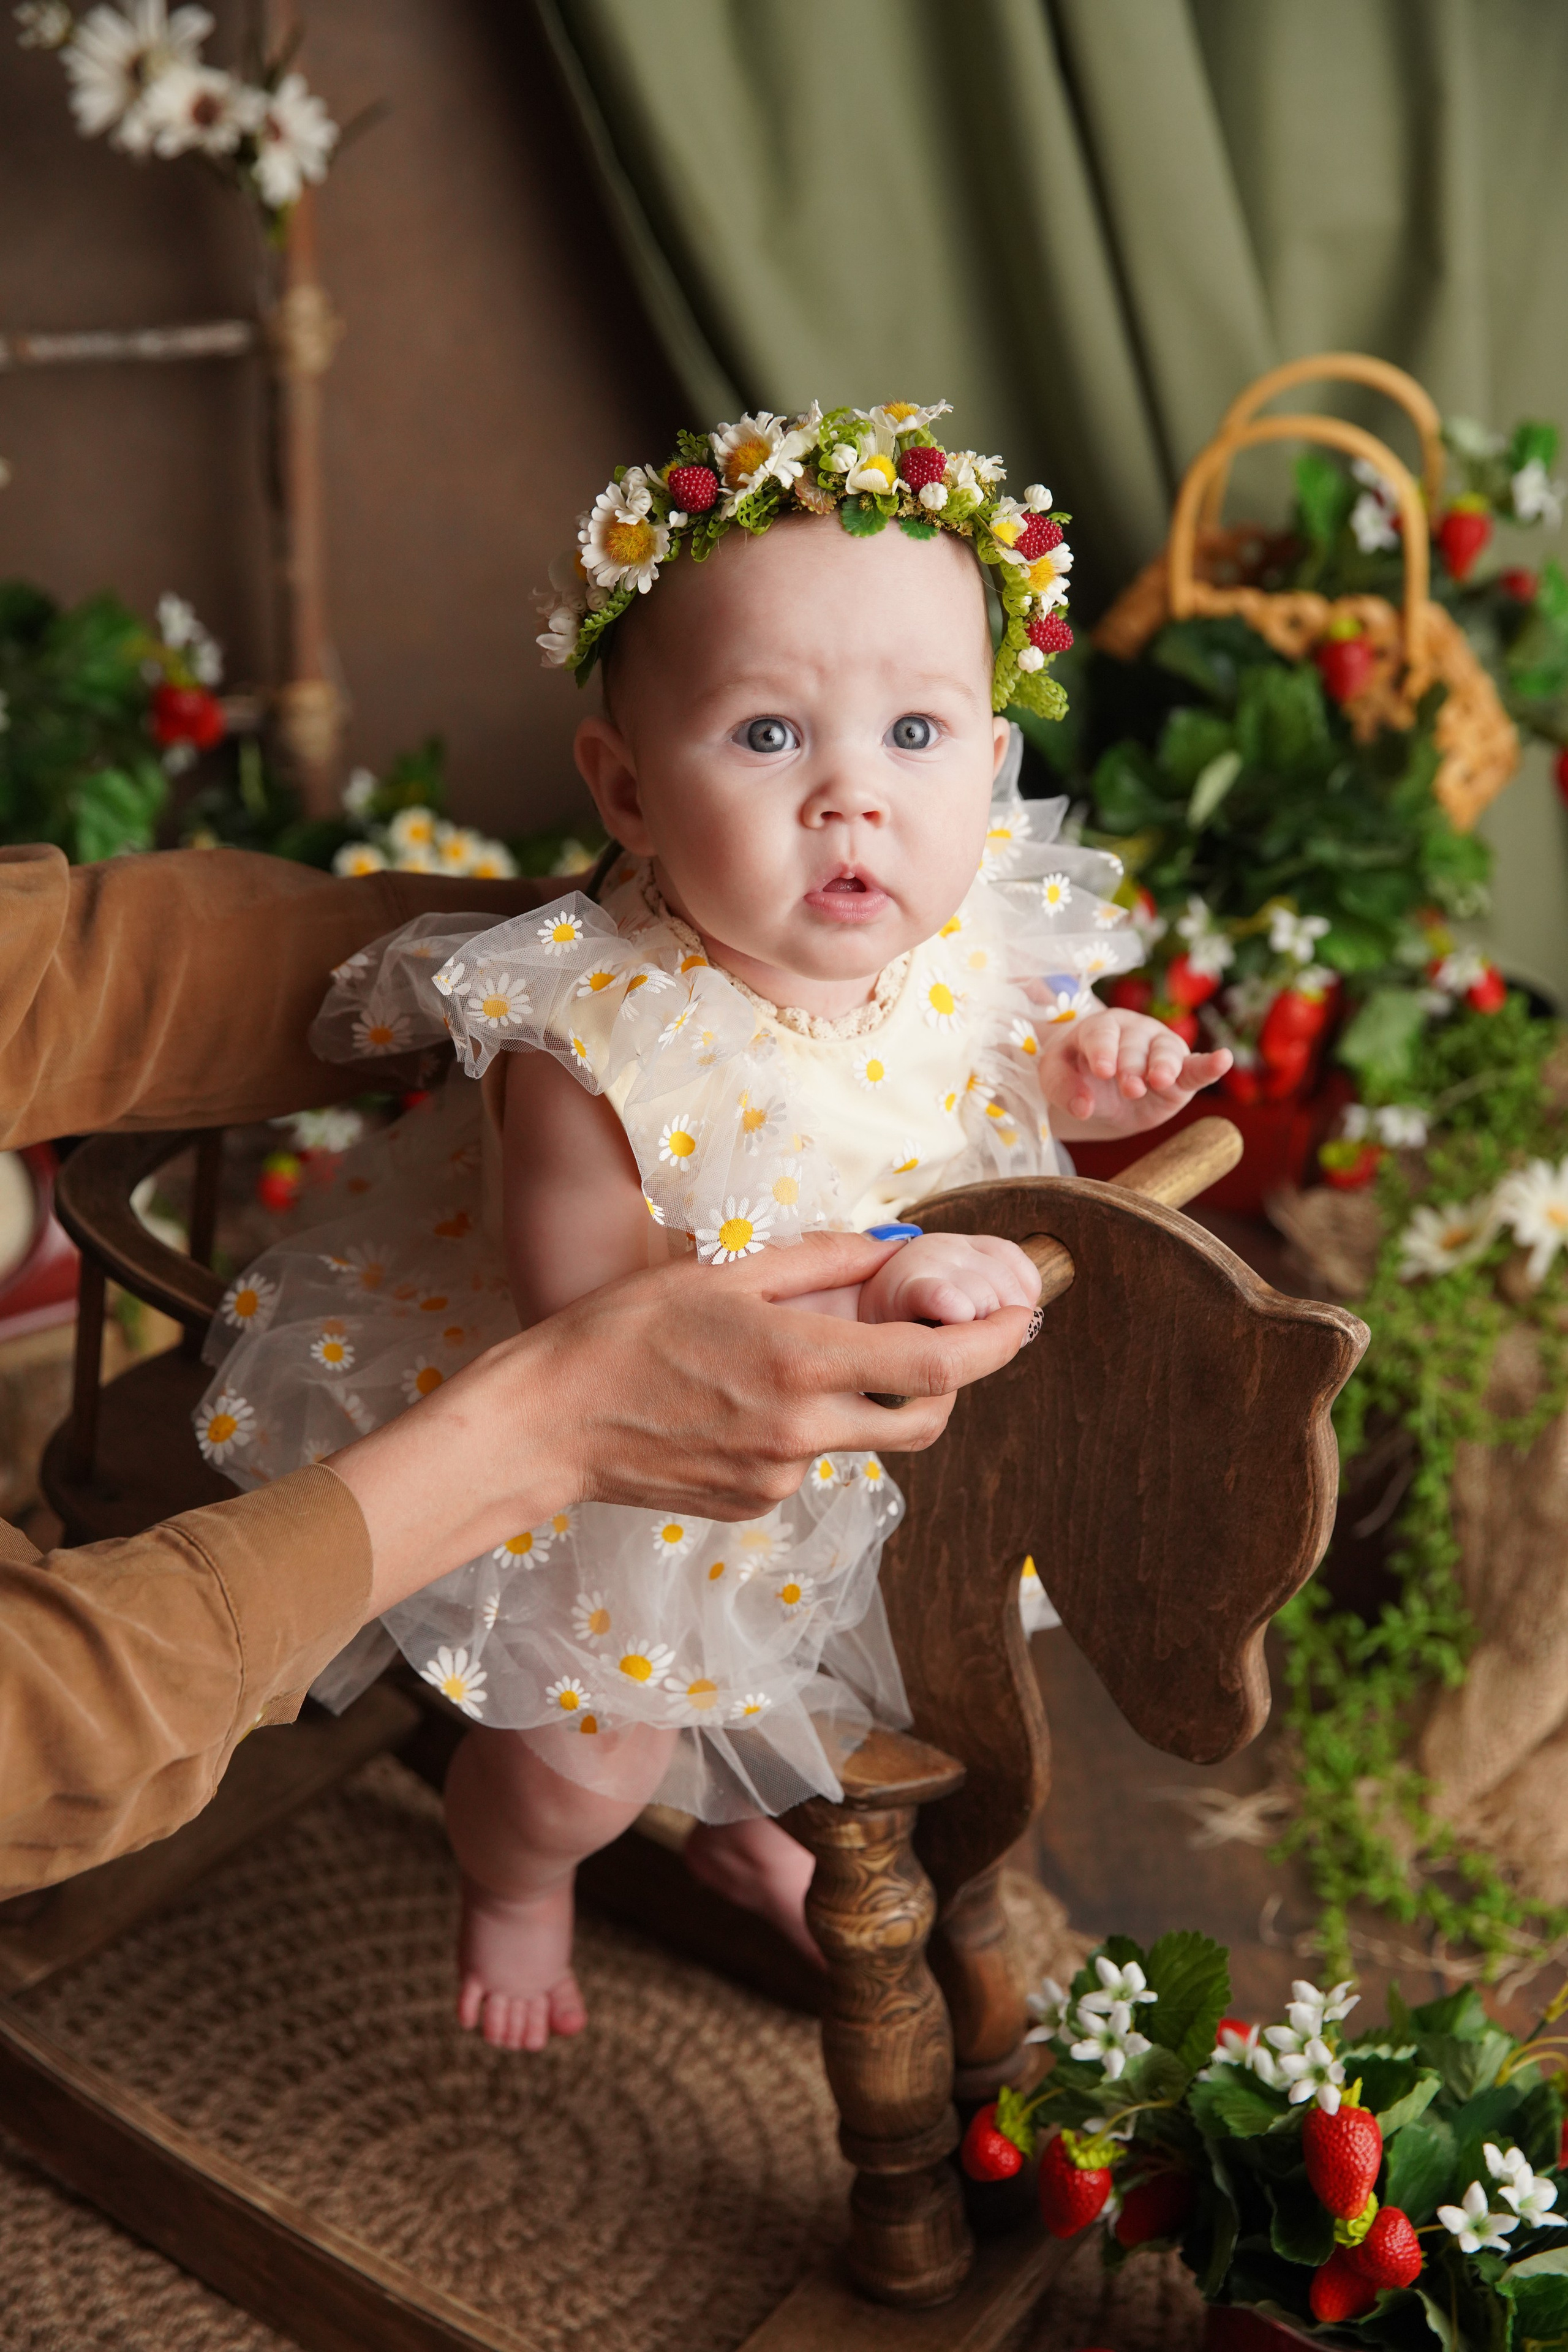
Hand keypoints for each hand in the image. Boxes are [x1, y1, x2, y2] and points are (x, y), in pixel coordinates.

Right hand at [331, 1232, 1030, 1614]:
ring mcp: (778, 1478)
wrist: (548, 1423)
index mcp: (801, 1364)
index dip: (995, 1341)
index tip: (1023, 1315)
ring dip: (860, 1399)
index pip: (936, 1363)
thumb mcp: (724, 1274)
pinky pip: (808, 1463)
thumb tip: (891, 1250)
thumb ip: (820, 1264)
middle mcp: (802, 1433)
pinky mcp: (753, 1505)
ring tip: (798, 1356)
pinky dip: (805, 1427)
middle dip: (949, 1381)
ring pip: (861, 1440)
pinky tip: (745, 1398)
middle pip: (925, 1420)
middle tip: (938, 1337)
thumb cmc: (623, 1334)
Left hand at [1038, 1008, 1230, 1137]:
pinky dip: (1210, 1065)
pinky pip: (1197, 1067)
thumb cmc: (1076, 1075)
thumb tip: (1084, 1108)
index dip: (1103, 1051)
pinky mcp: (1182, 1074)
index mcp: (1101, 1027)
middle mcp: (1134, 1032)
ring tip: (1159, 1081)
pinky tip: (1223, 1059)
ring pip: (1165, 1053)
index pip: (1102, 1035)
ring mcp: (1160, 1049)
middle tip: (1128, 1088)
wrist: (1098, 1091)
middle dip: (1131, 1066)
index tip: (1103, 1070)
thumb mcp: (1056, 1079)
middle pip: (1134, 1046)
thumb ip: (1063, 1089)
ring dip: (1162, 1067)